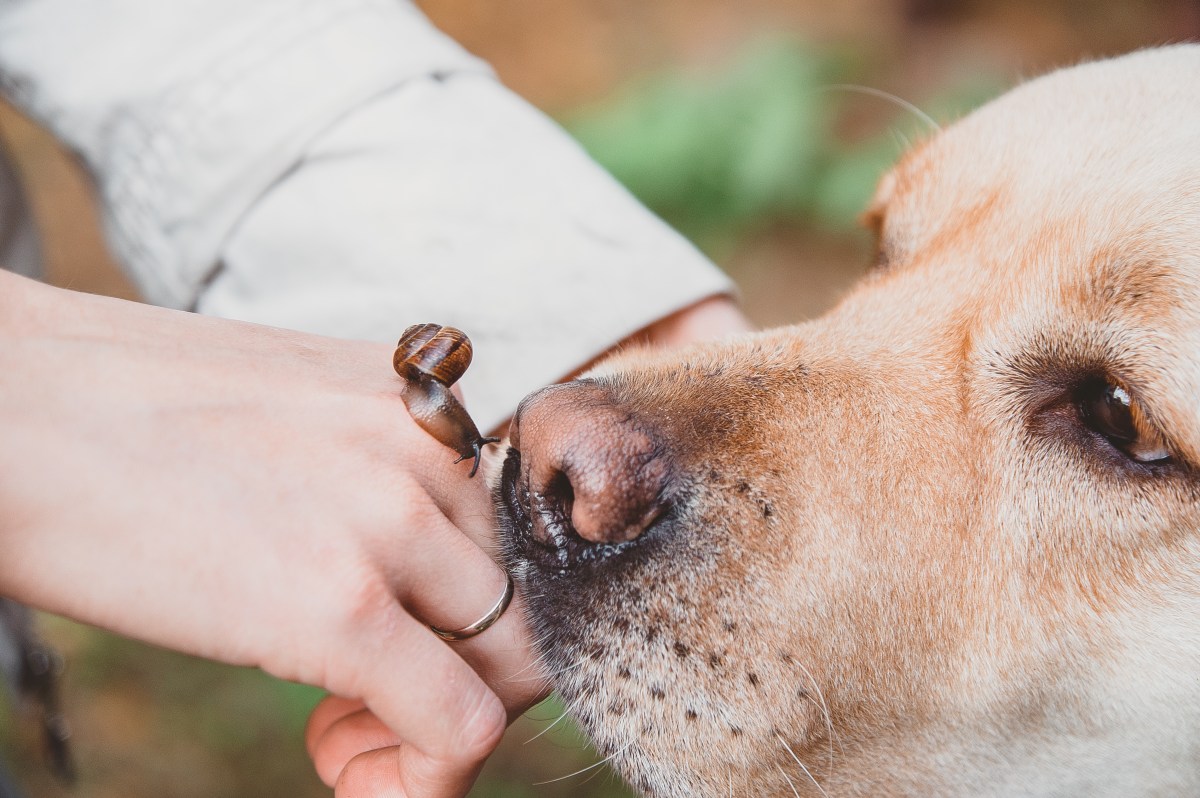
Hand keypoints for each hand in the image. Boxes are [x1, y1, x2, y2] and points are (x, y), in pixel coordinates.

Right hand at [0, 272, 542, 796]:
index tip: (397, 639)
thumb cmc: (116, 414)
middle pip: (520, 603)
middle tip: (361, 701)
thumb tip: (391, 550)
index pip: (513, 535)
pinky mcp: (340, 608)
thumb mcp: (286, 412)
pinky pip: (459, 729)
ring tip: (334, 728)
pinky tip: (338, 763)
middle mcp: (429, 452)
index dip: (468, 608)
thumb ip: (363, 465)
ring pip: (510, 668)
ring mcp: (392, 523)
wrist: (1, 407)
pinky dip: (426, 777)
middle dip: (462, 672)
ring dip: (436, 723)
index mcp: (417, 404)